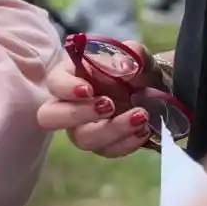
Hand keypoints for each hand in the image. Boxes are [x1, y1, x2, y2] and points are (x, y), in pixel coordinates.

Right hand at [36, 41, 158, 157]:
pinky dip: (127, 143)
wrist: (156, 92)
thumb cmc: (136, 70)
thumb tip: (123, 64)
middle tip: (108, 105)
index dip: (66, 88)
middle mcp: (70, 104)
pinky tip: (143, 129)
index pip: (54, 83)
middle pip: (50, 117)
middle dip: (76, 114)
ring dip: (111, 130)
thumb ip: (132, 54)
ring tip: (140, 117)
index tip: (88, 89)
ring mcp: (84, 127)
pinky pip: (107, 151)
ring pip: (82, 139)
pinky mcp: (103, 144)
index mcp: (71, 75)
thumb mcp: (137, 56)